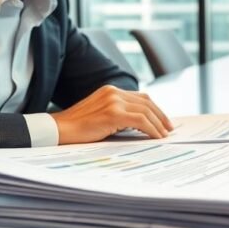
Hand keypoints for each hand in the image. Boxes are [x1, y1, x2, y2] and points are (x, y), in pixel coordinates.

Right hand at [52, 85, 173, 143]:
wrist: (59, 130)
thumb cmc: (78, 127)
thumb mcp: (100, 114)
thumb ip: (117, 114)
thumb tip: (139, 125)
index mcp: (111, 90)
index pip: (140, 97)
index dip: (155, 109)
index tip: (162, 120)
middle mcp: (114, 92)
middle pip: (146, 102)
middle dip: (161, 116)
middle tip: (169, 128)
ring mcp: (114, 101)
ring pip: (146, 111)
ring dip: (158, 124)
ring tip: (164, 135)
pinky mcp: (113, 114)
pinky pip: (140, 121)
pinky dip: (152, 129)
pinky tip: (156, 137)